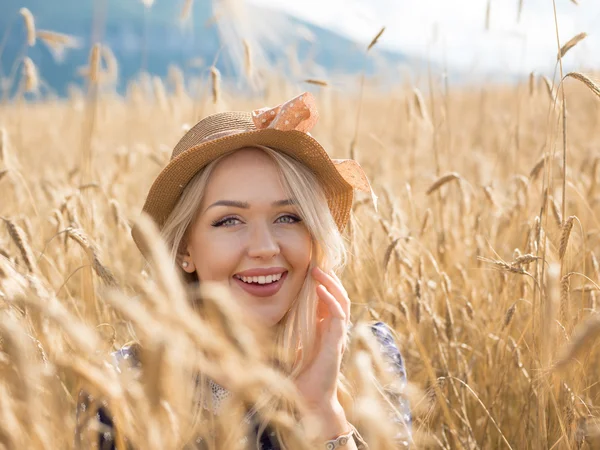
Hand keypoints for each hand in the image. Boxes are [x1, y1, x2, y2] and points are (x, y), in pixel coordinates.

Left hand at [294, 267, 350, 408]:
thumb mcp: (292, 344)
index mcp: (324, 328)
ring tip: (319, 271)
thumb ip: (291, 329)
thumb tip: (272, 314)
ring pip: (342, 302)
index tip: (311, 268)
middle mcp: (333, 329)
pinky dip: (330, 300)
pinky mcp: (337, 342)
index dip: (323, 283)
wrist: (307, 398)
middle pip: (338, 296)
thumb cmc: (299, 375)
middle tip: (316, 264)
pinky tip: (319, 289)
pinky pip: (338, 315)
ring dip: (331, 284)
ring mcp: (337, 335)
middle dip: (328, 279)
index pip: (328, 300)